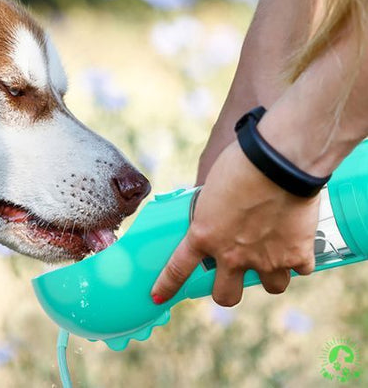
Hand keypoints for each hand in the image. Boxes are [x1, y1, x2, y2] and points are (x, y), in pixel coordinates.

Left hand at [151, 141, 318, 305]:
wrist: (277, 162)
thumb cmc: (240, 164)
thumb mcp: (211, 187)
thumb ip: (211, 209)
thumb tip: (215, 212)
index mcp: (204, 235)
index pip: (178, 269)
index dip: (166, 286)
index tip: (158, 296)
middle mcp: (232, 255)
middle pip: (226, 296)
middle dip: (228, 290)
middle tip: (233, 273)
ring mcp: (265, 259)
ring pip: (271, 286)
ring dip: (271, 274)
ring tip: (274, 254)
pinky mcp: (296, 255)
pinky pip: (301, 268)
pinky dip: (301, 257)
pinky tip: (299, 241)